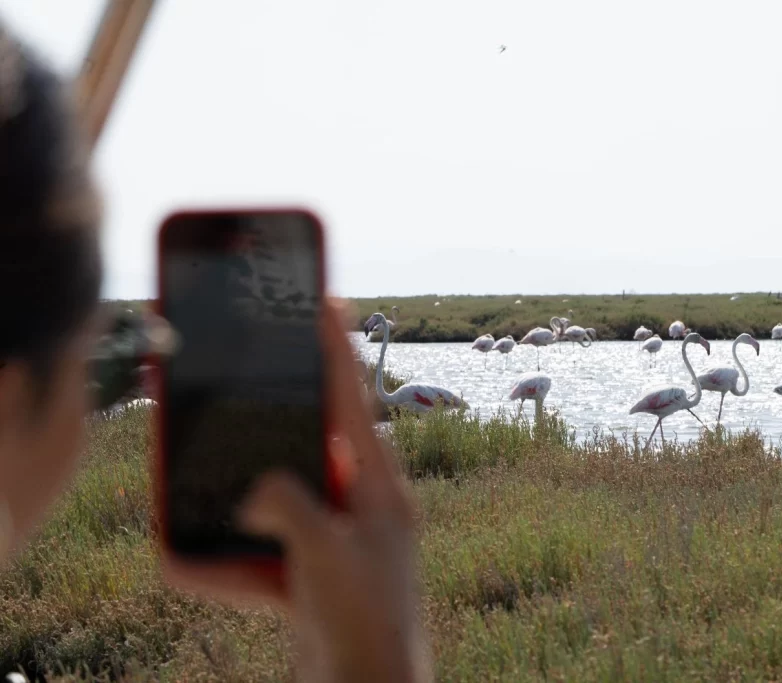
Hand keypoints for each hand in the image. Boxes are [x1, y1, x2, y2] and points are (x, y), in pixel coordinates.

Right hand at [163, 299, 430, 681]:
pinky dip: (228, 562)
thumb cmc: (365, 624)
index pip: (354, 403)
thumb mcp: (326, 554)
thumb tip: (257, 491)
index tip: (326, 300)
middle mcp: (360, 506)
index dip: (336, 349)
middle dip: (275, 417)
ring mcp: (334, 538)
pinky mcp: (310, 572)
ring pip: (282, 495)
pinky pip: (264, 550)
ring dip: (242, 493)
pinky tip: (189, 563)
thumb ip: (289, 507)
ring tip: (208, 481)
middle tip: (248, 377)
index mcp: (379, 488)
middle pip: (312, 441)